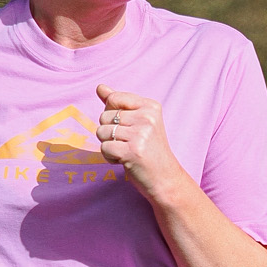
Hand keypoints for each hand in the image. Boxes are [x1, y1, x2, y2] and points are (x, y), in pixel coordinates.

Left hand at [96, 82, 184, 200]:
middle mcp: (147, 118)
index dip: (112, 115)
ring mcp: (140, 135)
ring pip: (101, 132)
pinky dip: (109, 157)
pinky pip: (104, 148)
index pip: (113, 99)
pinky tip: (125, 161)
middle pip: (104, 116)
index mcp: (150, 106)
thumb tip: (99, 87)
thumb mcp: (139, 122)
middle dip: (109, 132)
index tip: (128, 127)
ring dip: (109, 145)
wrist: (166, 179)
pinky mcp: (132, 151)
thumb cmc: (150, 150)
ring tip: (127, 152)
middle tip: (129, 143)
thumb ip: (119, 103)